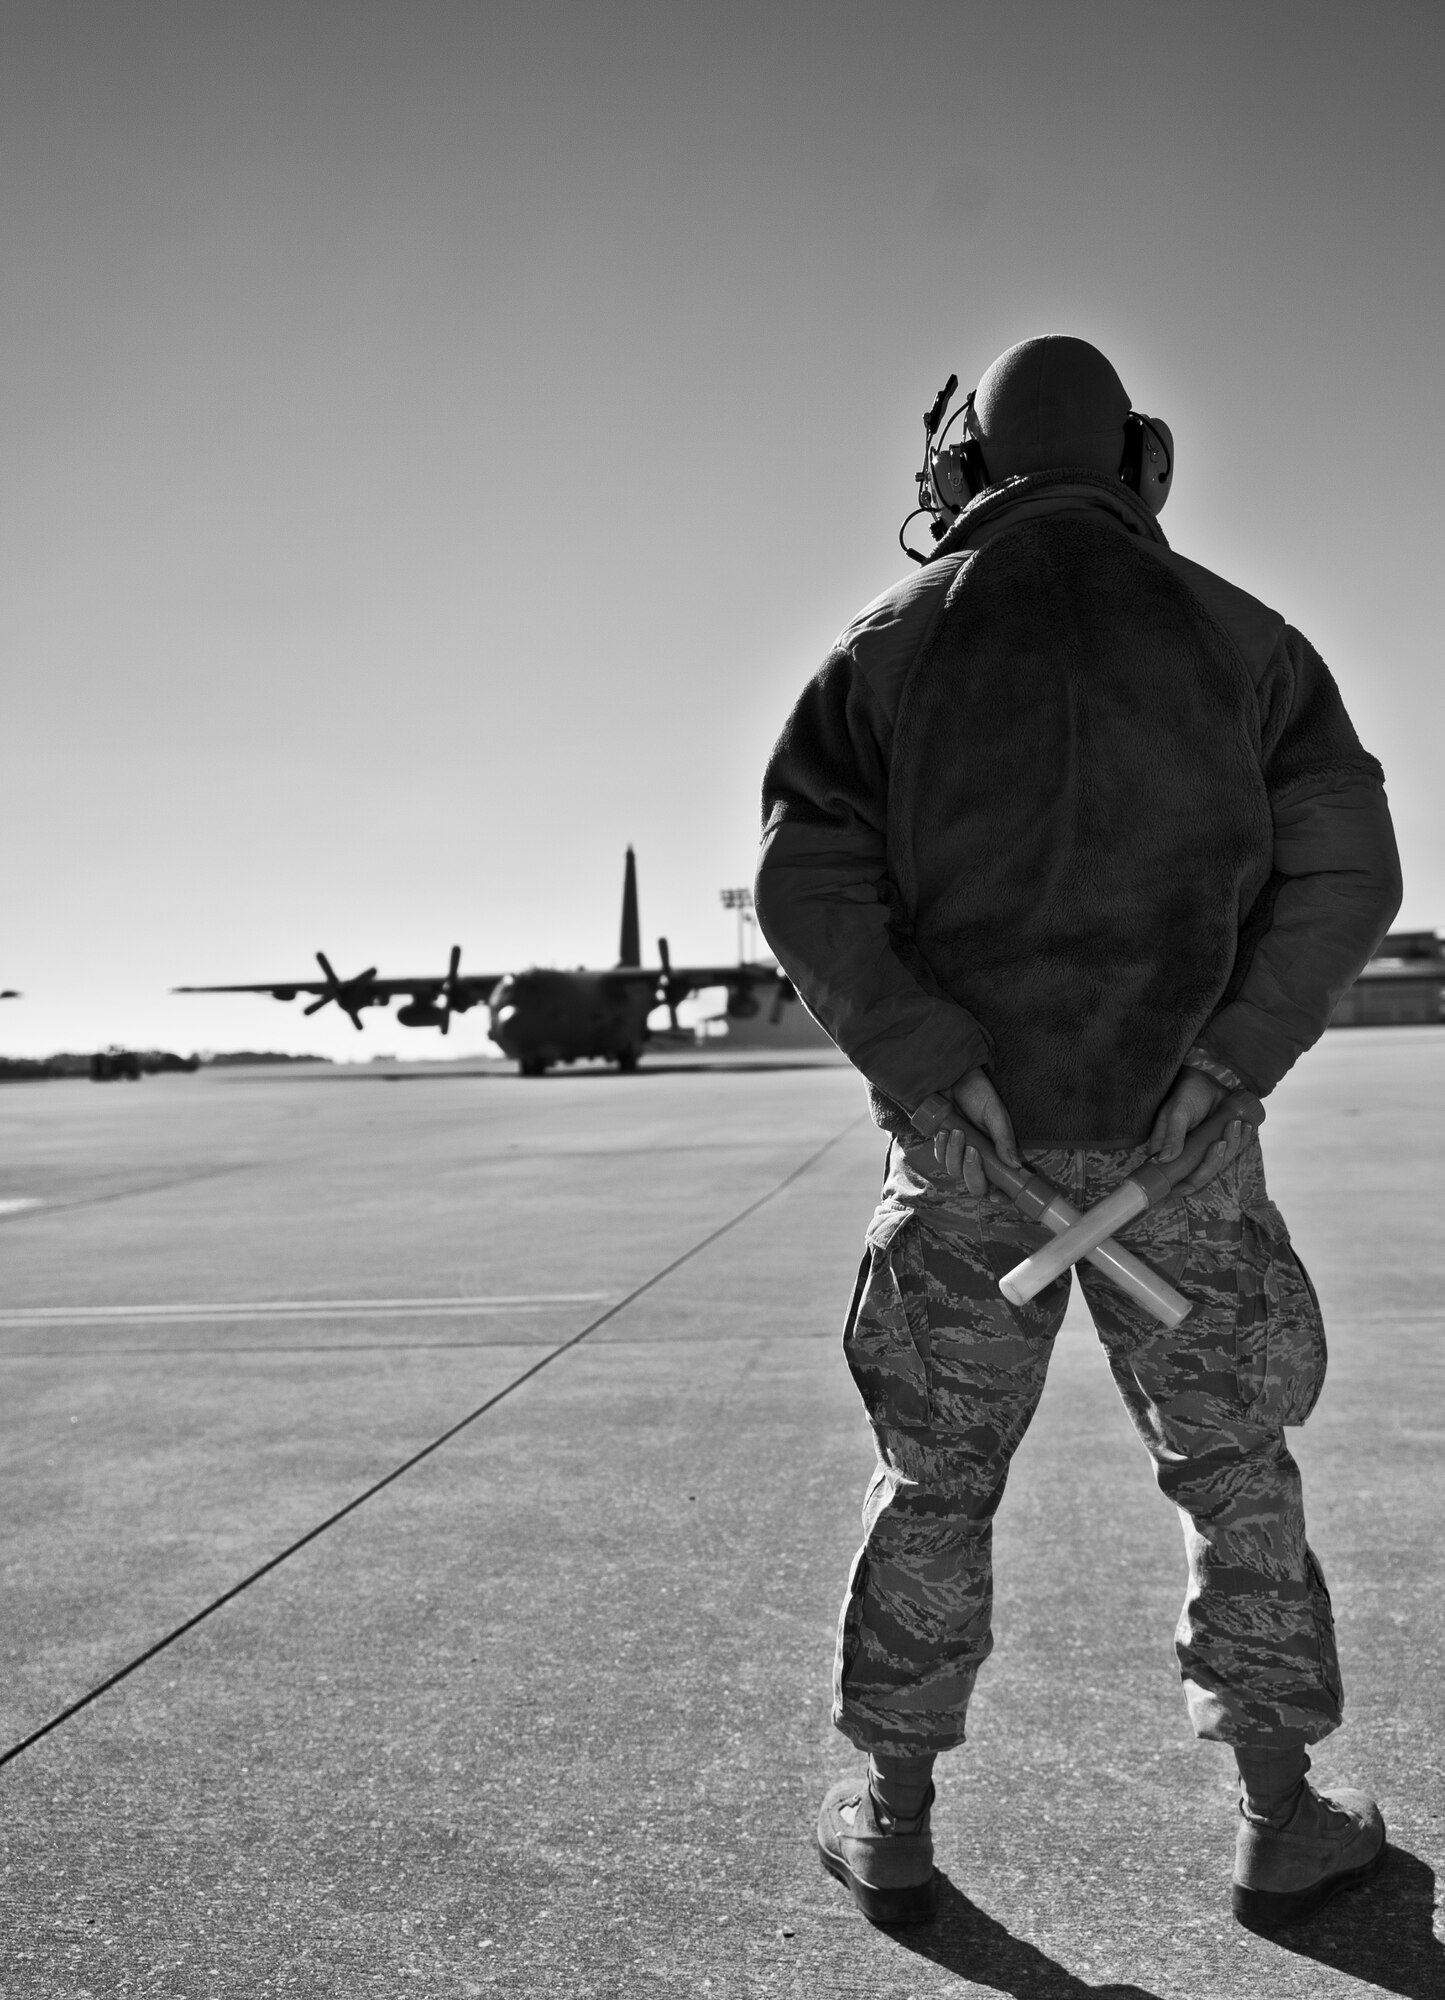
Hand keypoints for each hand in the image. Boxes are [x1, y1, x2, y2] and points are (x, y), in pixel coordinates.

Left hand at [933, 1067, 1019, 1194]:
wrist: (951, 1076)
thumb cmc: (977, 1092)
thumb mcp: (995, 1113)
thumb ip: (1004, 1139)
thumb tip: (1016, 1165)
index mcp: (996, 1153)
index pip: (1000, 1182)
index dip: (1000, 1195)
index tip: (996, 1196)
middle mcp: (978, 1157)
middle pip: (975, 1184)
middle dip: (973, 1172)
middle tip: (973, 1151)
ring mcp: (958, 1153)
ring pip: (955, 1171)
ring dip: (955, 1154)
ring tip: (957, 1131)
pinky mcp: (941, 1145)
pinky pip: (939, 1158)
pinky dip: (941, 1147)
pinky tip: (943, 1131)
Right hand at [1148, 1065, 1244, 1195]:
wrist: (1205, 1078)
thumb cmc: (1185, 1092)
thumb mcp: (1176, 1111)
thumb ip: (1172, 1134)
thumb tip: (1164, 1159)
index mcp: (1167, 1151)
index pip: (1173, 1179)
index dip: (1181, 1187)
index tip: (1190, 1186)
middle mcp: (1185, 1155)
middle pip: (1200, 1175)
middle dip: (1214, 1161)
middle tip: (1221, 1139)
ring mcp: (1203, 1150)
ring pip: (1219, 1163)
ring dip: (1232, 1146)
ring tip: (1235, 1122)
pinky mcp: (1220, 1143)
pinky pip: (1233, 1151)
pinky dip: (1241, 1141)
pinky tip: (1246, 1126)